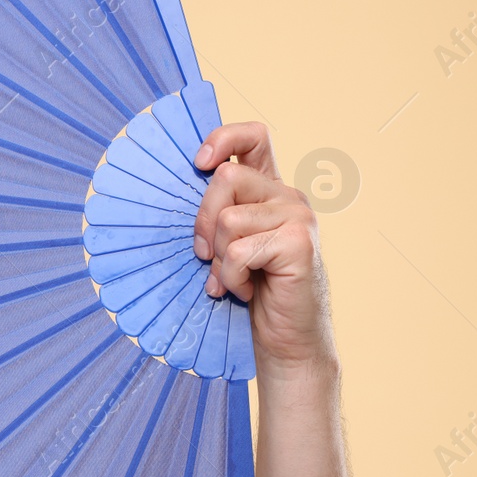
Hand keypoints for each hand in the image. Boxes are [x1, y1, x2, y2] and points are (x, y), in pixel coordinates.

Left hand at [191, 123, 337, 375]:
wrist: (285, 340)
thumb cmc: (252, 292)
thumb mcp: (227, 246)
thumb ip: (217, 214)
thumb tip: (178, 189)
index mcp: (271, 190)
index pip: (253, 137)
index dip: (223, 137)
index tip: (198, 163)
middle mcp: (289, 196)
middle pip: (225, 178)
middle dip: (202, 222)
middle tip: (208, 257)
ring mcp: (298, 217)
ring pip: (227, 219)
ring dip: (219, 258)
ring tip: (235, 278)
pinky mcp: (298, 243)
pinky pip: (238, 251)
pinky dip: (231, 277)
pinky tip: (247, 290)